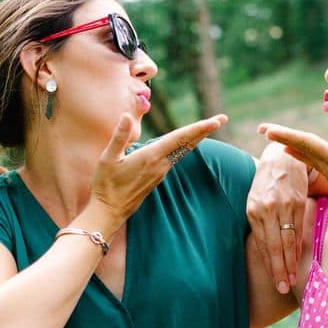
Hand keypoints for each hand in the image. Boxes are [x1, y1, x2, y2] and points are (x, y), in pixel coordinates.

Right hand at [88, 113, 226, 233]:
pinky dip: (184, 147)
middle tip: (222, 118)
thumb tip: (126, 115)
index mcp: (151, 157)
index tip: (216, 121)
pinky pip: (175, 158)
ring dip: (196, 138)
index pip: (180, 138)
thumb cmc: (105, 185)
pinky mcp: (156, 177)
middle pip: (187, 144)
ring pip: (182, 151)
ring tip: (208, 127)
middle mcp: (160, 164)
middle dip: (204, 130)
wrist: (109, 211)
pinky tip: (187, 143)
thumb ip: (119, 136)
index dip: (199, 128)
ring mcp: (160, 172)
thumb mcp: (108, 158)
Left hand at [247, 137, 310, 293]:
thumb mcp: (254, 200)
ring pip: (288, 241)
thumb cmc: (265, 182)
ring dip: (290, 262)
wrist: (282, 157)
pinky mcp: (298, 202)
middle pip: (275, 246)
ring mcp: (284, 206)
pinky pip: (299, 229)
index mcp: (253, 210)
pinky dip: (298, 247)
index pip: (262, 244)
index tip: (274, 282)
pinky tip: (299, 260)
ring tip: (292, 280)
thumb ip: (258, 223)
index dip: (269, 265)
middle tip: (282, 288)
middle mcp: (268, 209)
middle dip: (279, 270)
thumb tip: (263, 251)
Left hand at [261, 123, 327, 231]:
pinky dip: (297, 152)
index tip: (268, 130)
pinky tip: (289, 150)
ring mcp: (327, 169)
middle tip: (260, 128)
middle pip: (298, 146)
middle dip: (280, 136)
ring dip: (286, 142)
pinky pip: (308, 159)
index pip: (304, 142)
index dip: (287, 135)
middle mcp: (325, 163)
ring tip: (270, 134)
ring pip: (302, 152)